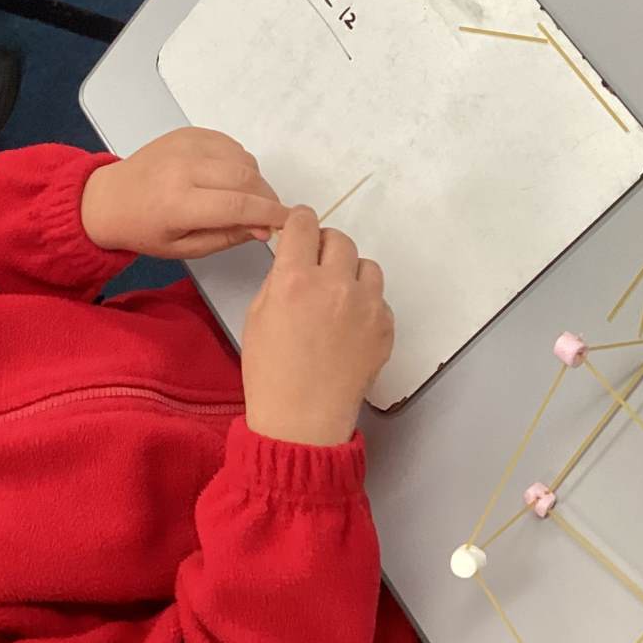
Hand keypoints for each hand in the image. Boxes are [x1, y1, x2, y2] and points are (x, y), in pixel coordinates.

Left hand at [80, 128, 288, 258]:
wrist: (108, 198)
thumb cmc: (144, 229)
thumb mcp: (184, 248)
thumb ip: (226, 237)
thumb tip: (263, 229)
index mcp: (178, 203)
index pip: (238, 205)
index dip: (270, 214)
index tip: (288, 222)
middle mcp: (183, 168)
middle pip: (246, 178)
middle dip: (267, 197)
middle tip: (269, 215)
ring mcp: (185, 145)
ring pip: (242, 159)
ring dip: (254, 180)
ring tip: (244, 200)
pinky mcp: (187, 133)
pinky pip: (230, 145)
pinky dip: (239, 163)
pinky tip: (228, 180)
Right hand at [240, 207, 393, 445]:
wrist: (302, 420)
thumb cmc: (270, 373)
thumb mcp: (256, 316)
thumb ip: (278, 279)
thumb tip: (294, 257)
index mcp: (294, 279)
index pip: (304, 224)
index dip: (300, 222)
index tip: (301, 229)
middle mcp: (334, 285)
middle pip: (339, 240)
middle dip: (325, 248)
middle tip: (316, 267)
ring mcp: (366, 306)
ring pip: (366, 266)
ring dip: (350, 274)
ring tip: (337, 299)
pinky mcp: (385, 326)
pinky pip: (380, 299)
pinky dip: (366, 305)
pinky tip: (348, 328)